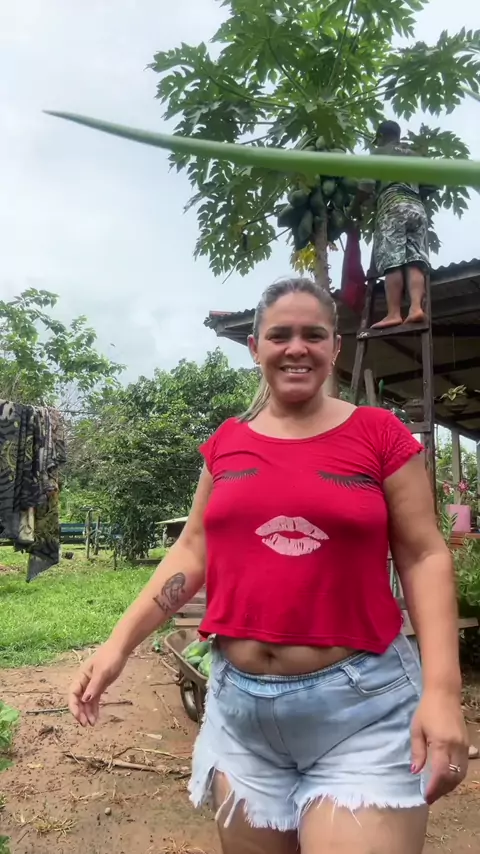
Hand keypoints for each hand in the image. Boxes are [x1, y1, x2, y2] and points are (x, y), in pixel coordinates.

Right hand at [69, 641, 128, 726]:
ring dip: (88, 712)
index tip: (79, 717)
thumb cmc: (110, 657)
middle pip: (78, 699)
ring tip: (92, 724)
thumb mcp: (103, 672)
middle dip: (80, 712)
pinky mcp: (100, 686)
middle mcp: (84, 681)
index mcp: (82, 676)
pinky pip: (94, 699)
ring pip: (86, 701)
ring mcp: (92, 684)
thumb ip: (94, 686)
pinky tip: (96, 718)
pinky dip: (94, 708)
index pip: (73, 693)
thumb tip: (84, 700)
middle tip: (86, 724)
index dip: (74, 706)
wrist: (121, 648)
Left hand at [411, 689, 468, 804]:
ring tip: (438, 790)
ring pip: (461, 774)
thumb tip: (415, 772)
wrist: (444, 694)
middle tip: (431, 797)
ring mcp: (464, 745)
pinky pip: (464, 766)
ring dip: (450, 785)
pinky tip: (446, 778)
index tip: (427, 797)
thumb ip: (417, 752)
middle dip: (442, 790)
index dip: (434, 788)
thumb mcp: (416, 729)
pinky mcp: (467, 743)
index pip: (441, 773)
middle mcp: (456, 746)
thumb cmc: (426, 710)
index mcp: (442, 743)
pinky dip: (456, 776)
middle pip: (453, 777)